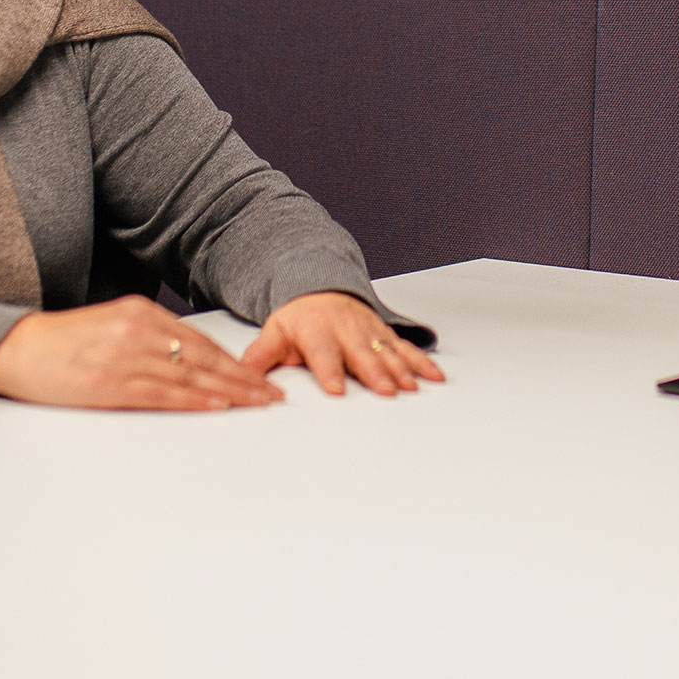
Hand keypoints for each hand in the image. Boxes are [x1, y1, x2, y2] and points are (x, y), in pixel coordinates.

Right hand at [0, 295, 281, 410]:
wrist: (14, 348)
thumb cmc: (60, 344)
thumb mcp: (109, 327)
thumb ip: (146, 338)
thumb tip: (185, 360)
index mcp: (140, 313)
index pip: (199, 340)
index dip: (234, 360)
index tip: (259, 375)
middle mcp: (138, 329)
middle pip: (204, 357)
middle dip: (244, 377)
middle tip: (274, 393)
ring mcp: (126, 355)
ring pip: (191, 375)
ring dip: (231, 391)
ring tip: (259, 402)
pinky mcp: (111, 382)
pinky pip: (163, 393)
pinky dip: (195, 400)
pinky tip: (218, 406)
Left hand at [240, 291, 444, 396]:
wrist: (322, 288)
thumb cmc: (299, 318)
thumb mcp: (276, 331)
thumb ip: (262, 353)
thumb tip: (244, 370)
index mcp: (317, 331)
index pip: (324, 353)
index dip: (330, 370)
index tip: (335, 388)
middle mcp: (347, 330)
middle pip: (362, 354)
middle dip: (375, 372)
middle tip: (385, 390)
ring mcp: (369, 332)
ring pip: (387, 352)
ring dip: (401, 369)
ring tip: (410, 387)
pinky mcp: (385, 335)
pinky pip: (406, 348)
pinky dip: (422, 361)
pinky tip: (434, 376)